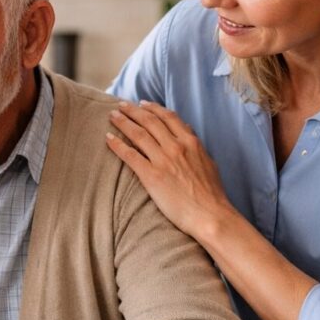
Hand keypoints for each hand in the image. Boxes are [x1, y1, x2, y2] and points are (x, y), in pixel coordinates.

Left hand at [106, 100, 236, 242]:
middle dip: (133, 111)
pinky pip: (130, 155)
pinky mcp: (151, 176)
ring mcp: (163, 160)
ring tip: (112, 115)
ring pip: (138, 134)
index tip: (142, 103)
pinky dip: (118, 144)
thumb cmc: (211, 194)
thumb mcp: (208, 163)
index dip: (153, 108)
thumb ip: (195, 147)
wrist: (209, 215)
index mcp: (191, 142)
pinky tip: (108, 138)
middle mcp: (176, 147)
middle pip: (150, 121)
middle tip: (121, 105)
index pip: (168, 117)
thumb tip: (188, 133)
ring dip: (123, 122)